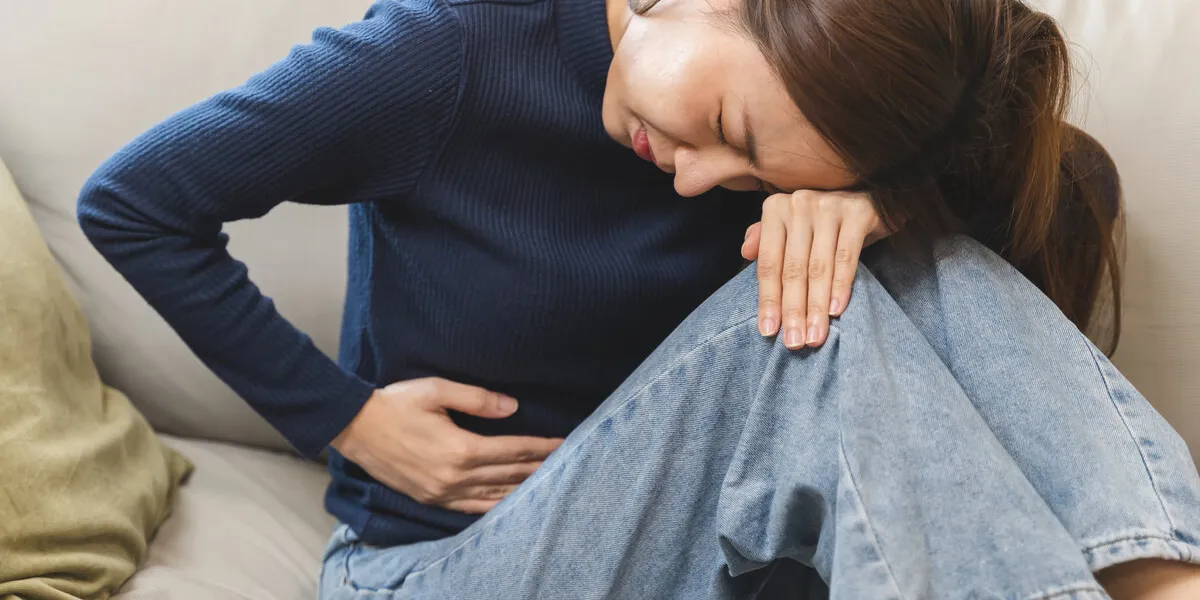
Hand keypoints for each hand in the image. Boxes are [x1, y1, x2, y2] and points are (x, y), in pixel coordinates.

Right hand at [331, 378, 563, 513]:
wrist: (355, 427)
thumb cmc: (396, 403)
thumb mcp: (436, 390)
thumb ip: (477, 398)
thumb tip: (513, 407)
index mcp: (461, 448)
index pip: (512, 450)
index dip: (540, 447)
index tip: (562, 443)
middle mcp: (455, 476)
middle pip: (508, 474)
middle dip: (538, 467)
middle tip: (565, 462)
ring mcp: (442, 492)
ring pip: (493, 494)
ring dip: (521, 488)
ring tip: (546, 481)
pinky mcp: (431, 499)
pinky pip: (470, 507)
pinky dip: (493, 505)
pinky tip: (508, 502)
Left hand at [741, 190, 887, 348]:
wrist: (872, 198)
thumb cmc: (826, 223)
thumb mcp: (794, 229)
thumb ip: (767, 239)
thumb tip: (745, 252)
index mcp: (776, 209)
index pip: (769, 263)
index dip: (768, 300)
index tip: (769, 332)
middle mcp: (798, 203)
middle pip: (792, 269)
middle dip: (792, 310)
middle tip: (794, 342)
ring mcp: (828, 205)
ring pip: (818, 267)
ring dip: (815, 307)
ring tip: (814, 336)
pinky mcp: (857, 212)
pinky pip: (846, 257)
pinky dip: (840, 286)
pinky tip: (835, 311)